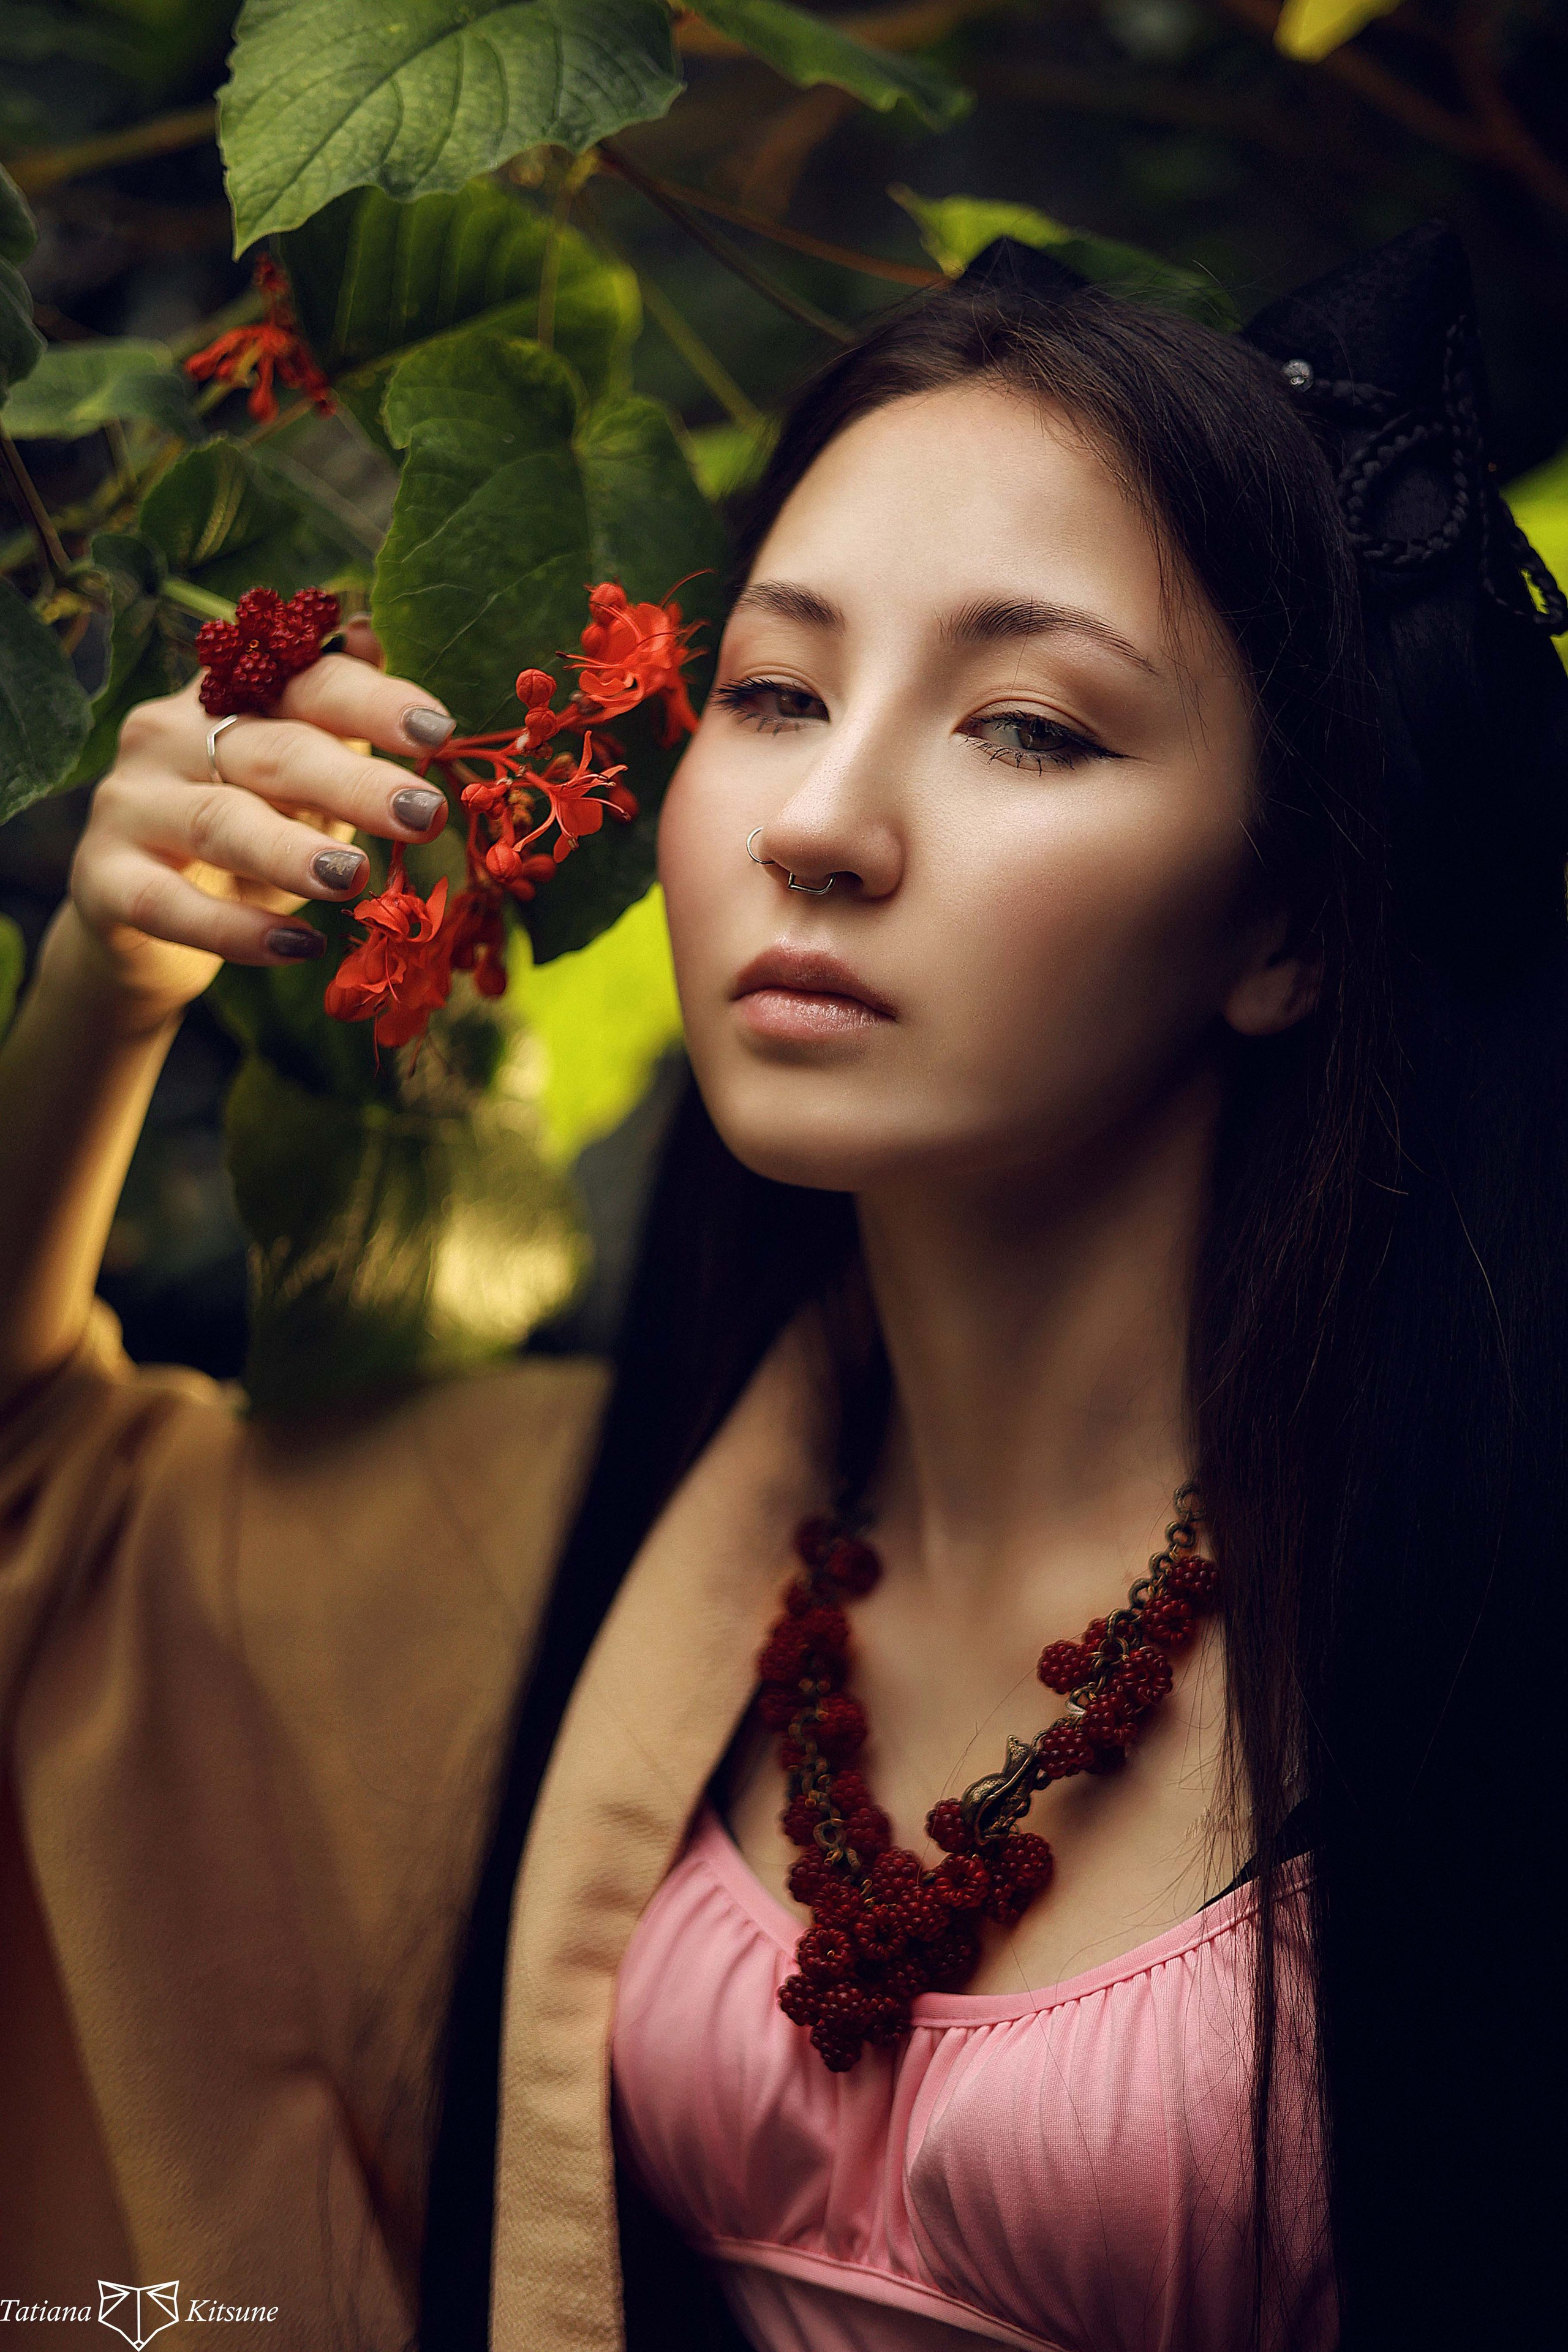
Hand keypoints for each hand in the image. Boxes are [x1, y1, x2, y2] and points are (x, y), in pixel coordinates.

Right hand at [65, 621, 456, 1025]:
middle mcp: (169, 736)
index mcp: (227, 699)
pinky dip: (237, 929)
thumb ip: (335, 730)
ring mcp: (131, 805)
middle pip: (273, 751)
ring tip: (354, 880)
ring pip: (220, 822)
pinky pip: (171, 905)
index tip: (439, 730)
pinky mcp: (104, 879)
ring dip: (292, 852)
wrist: (140, 926)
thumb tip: (374, 639)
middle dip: (355, 782)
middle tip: (423, 814)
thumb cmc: (246, 839)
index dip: (371, 700)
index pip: (304, 684)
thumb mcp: (299, 785)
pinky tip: (299, 946)